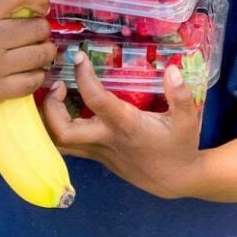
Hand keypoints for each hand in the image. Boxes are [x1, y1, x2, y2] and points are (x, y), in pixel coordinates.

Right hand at [0, 0, 57, 121]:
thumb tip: (17, 2)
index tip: (41, 5)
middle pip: (38, 28)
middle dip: (43, 30)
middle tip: (38, 35)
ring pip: (41, 55)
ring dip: (45, 53)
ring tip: (39, 54)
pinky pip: (33, 81)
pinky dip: (37, 76)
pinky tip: (31, 73)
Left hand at [42, 52, 204, 198]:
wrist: (174, 180)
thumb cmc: (179, 147)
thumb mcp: (187, 120)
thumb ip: (181, 95)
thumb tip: (172, 68)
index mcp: (126, 126)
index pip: (96, 101)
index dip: (83, 77)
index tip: (79, 56)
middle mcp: (106, 140)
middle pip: (63, 132)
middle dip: (51, 106)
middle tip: (58, 83)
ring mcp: (98, 151)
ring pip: (59, 143)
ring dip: (49, 119)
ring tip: (54, 95)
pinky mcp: (96, 157)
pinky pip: (67, 145)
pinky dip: (56, 128)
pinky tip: (62, 110)